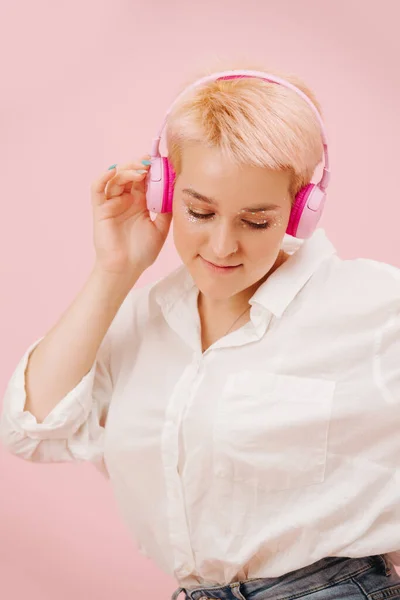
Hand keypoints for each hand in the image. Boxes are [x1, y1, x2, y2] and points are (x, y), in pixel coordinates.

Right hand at [90, 156, 171, 275]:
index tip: (162, 161)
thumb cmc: (142, 253)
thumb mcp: (161, 229)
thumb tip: (175, 190)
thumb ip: (166, 210)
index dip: (152, 169)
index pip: (145, 179)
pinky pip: (97, 188)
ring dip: (127, 170)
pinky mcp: (100, 209)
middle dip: (140, 165)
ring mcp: (112, 203)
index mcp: (140, 203)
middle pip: (130, 174)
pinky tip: (114, 171)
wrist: (126, 269)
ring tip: (140, 170)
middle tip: (151, 161)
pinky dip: (103, 177)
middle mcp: (125, 200)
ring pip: (116, 177)